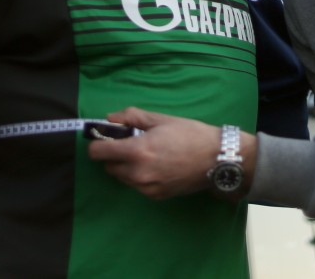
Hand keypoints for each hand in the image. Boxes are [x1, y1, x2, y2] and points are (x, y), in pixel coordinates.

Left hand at [87, 108, 254, 199]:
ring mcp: (146, 188)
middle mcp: (138, 174)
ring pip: (122, 177)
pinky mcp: (155, 196)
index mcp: (137, 152)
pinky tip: (157, 165)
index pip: (97, 153)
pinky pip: (136, 185)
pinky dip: (139, 176)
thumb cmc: (190, 134)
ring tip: (147, 154)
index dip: (98, 143)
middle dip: (114, 154)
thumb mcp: (160, 119)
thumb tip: (109, 119)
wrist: (216, 159)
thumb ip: (131, 117)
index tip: (106, 137)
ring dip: (126, 166)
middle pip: (108, 166)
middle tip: (131, 142)